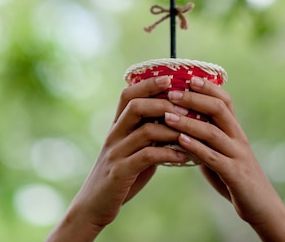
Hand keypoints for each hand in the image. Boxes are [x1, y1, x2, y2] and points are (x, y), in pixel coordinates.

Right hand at [46, 76, 186, 241]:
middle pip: (135, 106)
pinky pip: (147, 157)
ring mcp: (116, 153)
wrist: (93, 206)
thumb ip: (149, 136)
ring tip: (191, 131)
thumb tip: (175, 120)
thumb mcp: (133, 151)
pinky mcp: (120, 172)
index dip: (148, 84)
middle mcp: (114, 135)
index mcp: (116, 127)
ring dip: (171, 129)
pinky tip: (183, 157)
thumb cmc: (120, 176)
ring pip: (144, 130)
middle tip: (186, 106)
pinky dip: (168, 154)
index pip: (128, 95)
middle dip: (163, 101)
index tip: (171, 77)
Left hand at [164, 77, 284, 241]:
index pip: (224, 100)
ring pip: (213, 131)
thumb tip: (182, 127)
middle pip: (219, 109)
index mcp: (235, 131)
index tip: (187, 76)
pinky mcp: (235, 174)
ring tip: (167, 114)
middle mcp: (239, 138)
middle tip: (171, 92)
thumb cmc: (236, 180)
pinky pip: (213, 157)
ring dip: (188, 121)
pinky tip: (179, 141)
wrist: (262, 208)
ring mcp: (238, 155)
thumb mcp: (222, 155)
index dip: (207, 87)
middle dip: (194, 98)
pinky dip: (195, 147)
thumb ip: (206, 140)